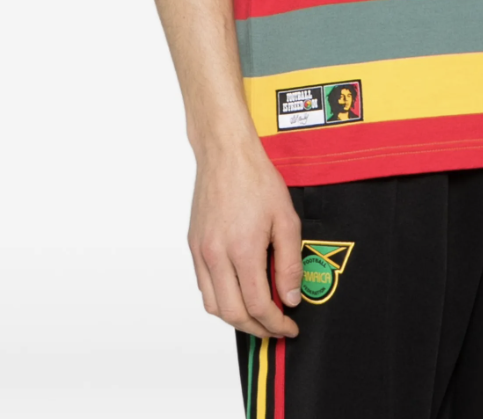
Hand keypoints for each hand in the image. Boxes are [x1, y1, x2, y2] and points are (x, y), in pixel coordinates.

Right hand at [187, 140, 302, 338]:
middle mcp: (216, 255)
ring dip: (236, 318)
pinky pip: (203, 285)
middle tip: (276, 328)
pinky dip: (220, 299)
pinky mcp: (193, 245)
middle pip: (233, 313)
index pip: (258, 305)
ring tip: (257, 315)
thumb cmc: (256, 180)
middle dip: (257, 329)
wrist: (225, 154)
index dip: (276, 323)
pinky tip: (237, 292)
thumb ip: (289, 263)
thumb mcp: (286, 219)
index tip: (289, 326)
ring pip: (213, 305)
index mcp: (242, 249)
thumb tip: (289, 298)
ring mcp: (201, 251)